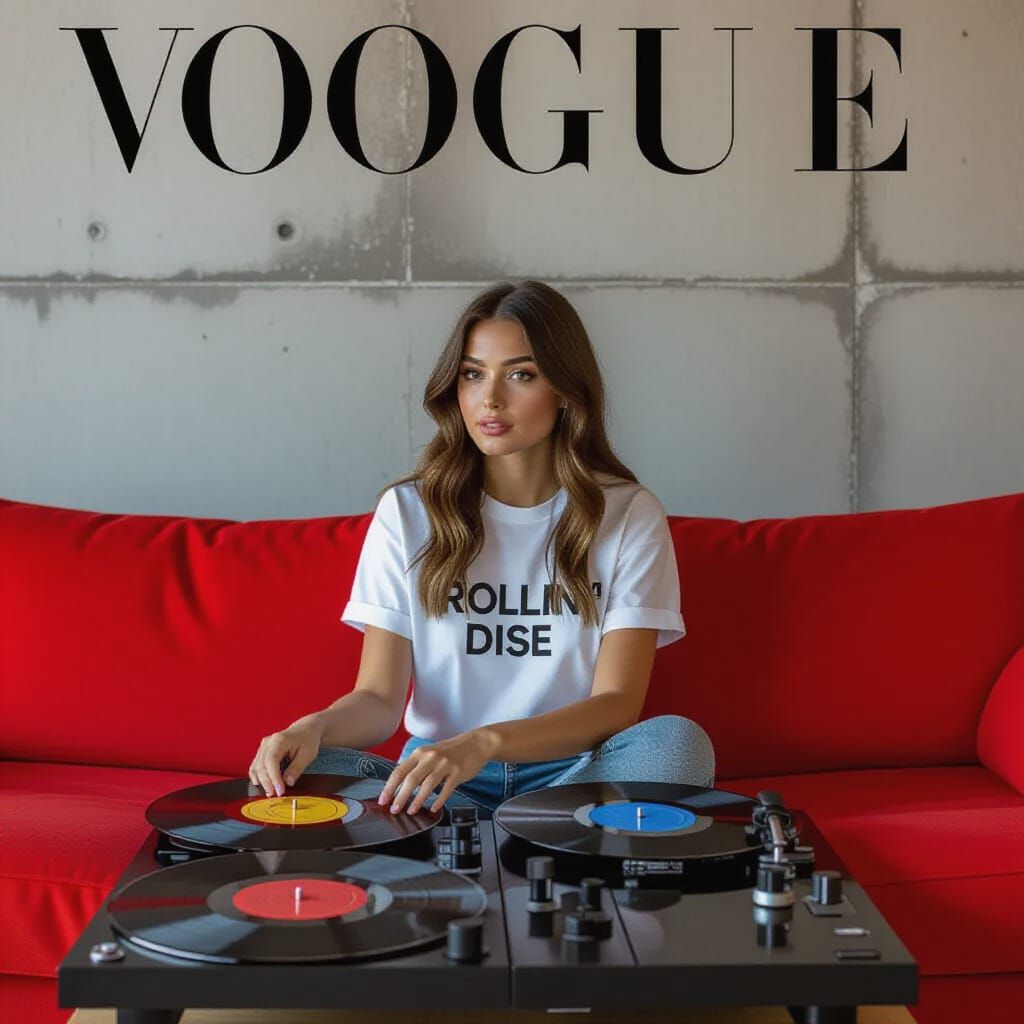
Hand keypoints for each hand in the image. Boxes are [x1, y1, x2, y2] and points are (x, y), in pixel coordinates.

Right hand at [249, 715, 323, 796]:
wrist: (306, 730)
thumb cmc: (308, 740)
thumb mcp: (308, 754)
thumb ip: (296, 768)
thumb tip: (287, 782)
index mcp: (279, 740)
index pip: (271, 761)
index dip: (274, 778)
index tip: (279, 790)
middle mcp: (268, 742)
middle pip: (261, 766)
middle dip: (267, 783)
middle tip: (276, 795)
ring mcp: (263, 746)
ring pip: (256, 767)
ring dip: (262, 782)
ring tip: (271, 792)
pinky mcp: (262, 752)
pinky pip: (256, 766)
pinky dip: (258, 777)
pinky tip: (265, 785)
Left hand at [378, 730, 493, 815]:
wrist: (476, 743)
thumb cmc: (451, 751)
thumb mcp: (430, 754)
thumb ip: (416, 767)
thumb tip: (400, 787)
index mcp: (420, 753)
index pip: (399, 770)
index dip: (389, 787)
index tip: (383, 800)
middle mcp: (431, 757)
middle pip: (411, 778)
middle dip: (400, 796)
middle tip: (394, 809)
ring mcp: (445, 764)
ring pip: (427, 784)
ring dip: (417, 800)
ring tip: (411, 811)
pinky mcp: (458, 772)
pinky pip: (446, 788)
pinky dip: (439, 800)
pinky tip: (433, 808)